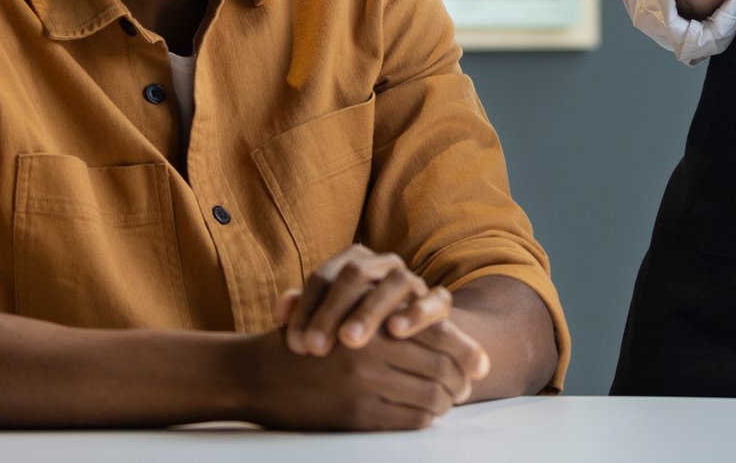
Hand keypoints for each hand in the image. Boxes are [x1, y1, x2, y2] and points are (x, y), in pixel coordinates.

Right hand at [241, 319, 487, 431]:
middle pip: (442, 366)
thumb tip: (439, 317)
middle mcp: (373, 351)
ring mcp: (366, 385)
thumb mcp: (343, 315)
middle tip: (467, 386)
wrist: (256, 374)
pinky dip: (425, 419)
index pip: (438, 335)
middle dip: (461, 379)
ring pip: (431, 396)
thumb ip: (385, 317)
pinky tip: (425, 415)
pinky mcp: (356, 416)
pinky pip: (409, 420)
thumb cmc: (306, 339)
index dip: (466, 351)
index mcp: (374, 322)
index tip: (479, 363)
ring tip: (448, 401)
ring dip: (446, 401)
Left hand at [276, 245, 451, 354]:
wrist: (404, 337)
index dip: (307, 309)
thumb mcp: (327, 321)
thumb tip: (282, 309)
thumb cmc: (353, 329)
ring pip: (395, 282)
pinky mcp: (438, 302)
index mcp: (352, 263)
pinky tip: (396, 331)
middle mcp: (382, 265)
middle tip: (316, 347)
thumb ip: (303, 311)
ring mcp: (413, 280)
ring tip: (349, 340)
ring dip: (370, 310)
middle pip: (355, 274)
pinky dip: (417, 313)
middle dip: (332, 310)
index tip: (296, 345)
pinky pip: (435, 300)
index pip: (323, 277)